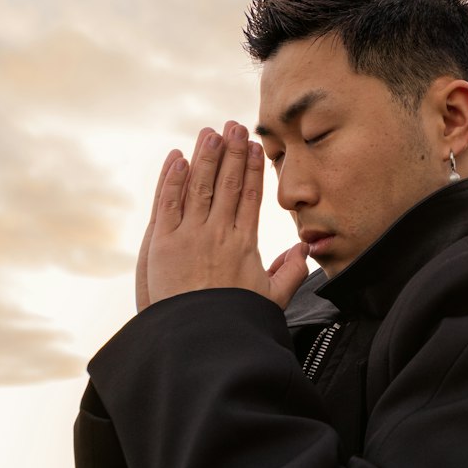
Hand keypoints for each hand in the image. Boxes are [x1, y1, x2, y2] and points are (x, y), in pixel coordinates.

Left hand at [141, 122, 308, 310]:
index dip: (252, 169)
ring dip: (204, 156)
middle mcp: (218, 234)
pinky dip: (172, 179)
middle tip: (234, 126)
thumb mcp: (270, 301)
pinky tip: (178, 159)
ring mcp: (190, 236)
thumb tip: (304, 249)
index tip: (254, 147)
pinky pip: (168, 203)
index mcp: (244, 244)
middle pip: (226, 183)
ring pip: (198, 186)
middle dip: (231, 152)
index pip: (249, 197)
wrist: (200, 341)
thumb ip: (290, 274)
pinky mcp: (163, 243)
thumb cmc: (235, 324)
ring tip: (210, 132)